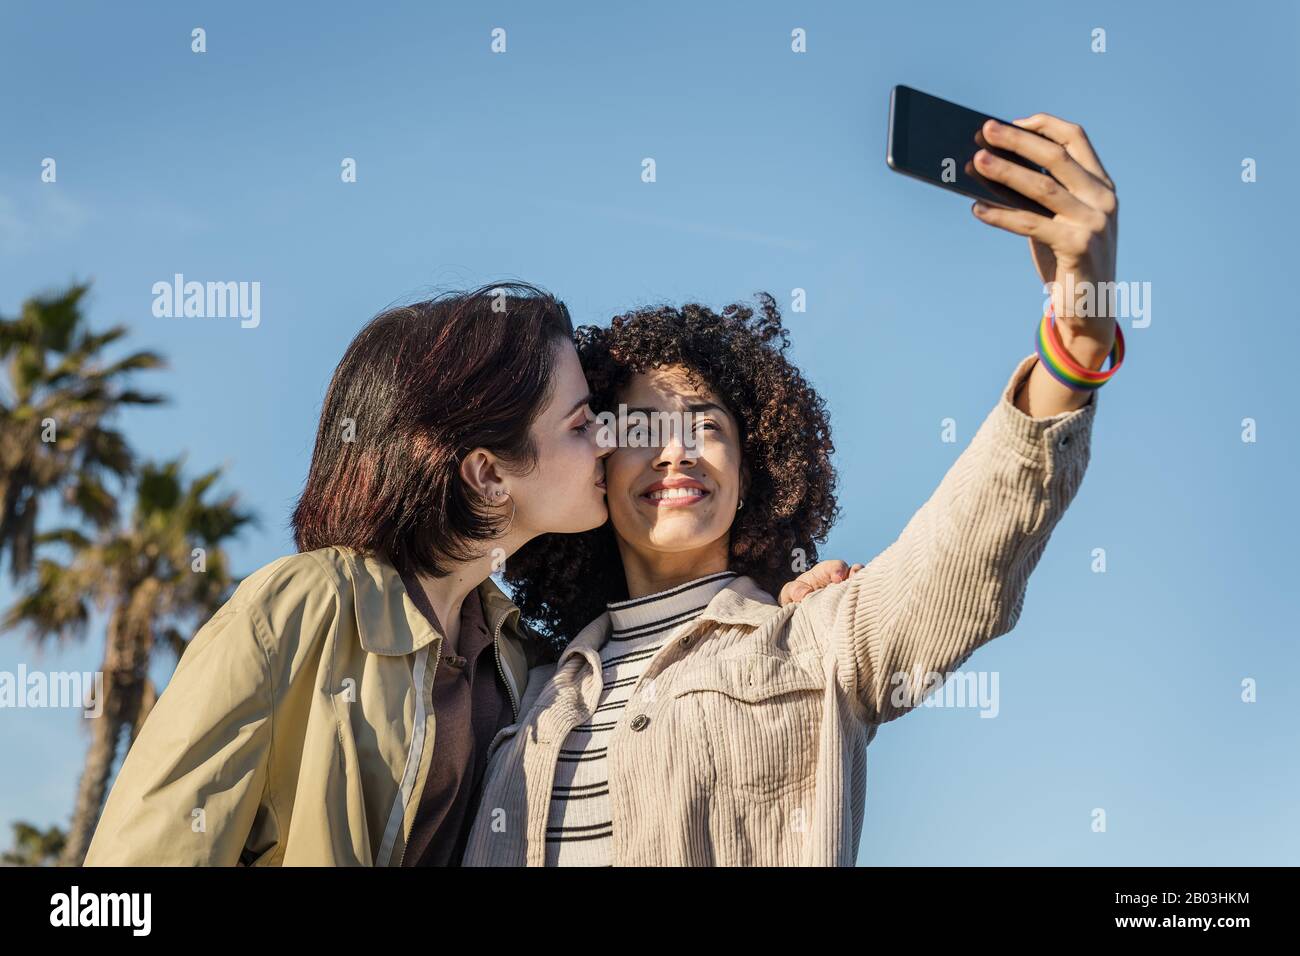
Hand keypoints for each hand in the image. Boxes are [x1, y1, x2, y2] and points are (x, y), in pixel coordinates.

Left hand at [779, 559, 864, 604]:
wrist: (801, 614)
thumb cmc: (797, 597)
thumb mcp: (791, 591)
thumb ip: (794, 590)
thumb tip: (803, 595)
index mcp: (826, 572)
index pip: (836, 566)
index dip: (839, 570)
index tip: (837, 579)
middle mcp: (842, 580)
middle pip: (856, 572)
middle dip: (857, 576)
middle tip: (854, 582)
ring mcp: (849, 592)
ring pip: (863, 586)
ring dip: (864, 589)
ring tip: (864, 596)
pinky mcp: (853, 606)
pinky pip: (863, 603)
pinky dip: (865, 605)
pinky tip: (863, 612)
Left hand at [970, 113, 1118, 364]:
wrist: (1091, 312)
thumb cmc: (1068, 263)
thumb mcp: (1058, 222)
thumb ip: (1039, 197)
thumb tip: (991, 169)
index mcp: (1102, 186)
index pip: (1076, 140)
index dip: (1043, 126)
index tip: (1012, 121)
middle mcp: (1103, 199)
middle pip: (1056, 157)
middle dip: (1018, 141)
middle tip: (984, 131)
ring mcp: (1094, 222)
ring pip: (1043, 187)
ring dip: (1005, 172)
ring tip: (975, 162)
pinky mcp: (1078, 247)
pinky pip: (1030, 224)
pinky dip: (1001, 215)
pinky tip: (977, 209)